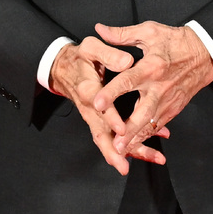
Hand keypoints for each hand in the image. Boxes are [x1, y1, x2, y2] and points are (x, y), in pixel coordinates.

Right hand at [49, 36, 168, 174]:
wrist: (64, 67)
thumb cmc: (80, 57)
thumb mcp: (91, 48)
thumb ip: (109, 54)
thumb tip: (127, 62)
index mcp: (88, 89)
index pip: (99, 106)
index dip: (110, 117)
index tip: (122, 128)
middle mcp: (89, 108)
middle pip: (100, 133)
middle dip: (113, 150)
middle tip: (124, 165)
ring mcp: (93, 117)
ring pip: (106, 140)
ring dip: (122, 154)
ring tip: (143, 163)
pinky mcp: (98, 121)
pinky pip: (111, 137)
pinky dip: (129, 146)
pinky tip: (148, 151)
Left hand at [93, 21, 212, 155]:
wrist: (205, 53)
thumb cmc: (175, 41)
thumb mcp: (149, 31)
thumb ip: (121, 34)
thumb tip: (99, 29)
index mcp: (151, 66)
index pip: (127, 81)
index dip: (111, 93)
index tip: (97, 103)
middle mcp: (159, 87)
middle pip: (141, 112)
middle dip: (126, 129)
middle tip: (112, 142)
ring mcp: (167, 100)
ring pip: (150, 123)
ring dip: (135, 138)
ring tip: (120, 150)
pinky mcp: (174, 108)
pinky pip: (159, 125)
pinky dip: (147, 135)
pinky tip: (135, 144)